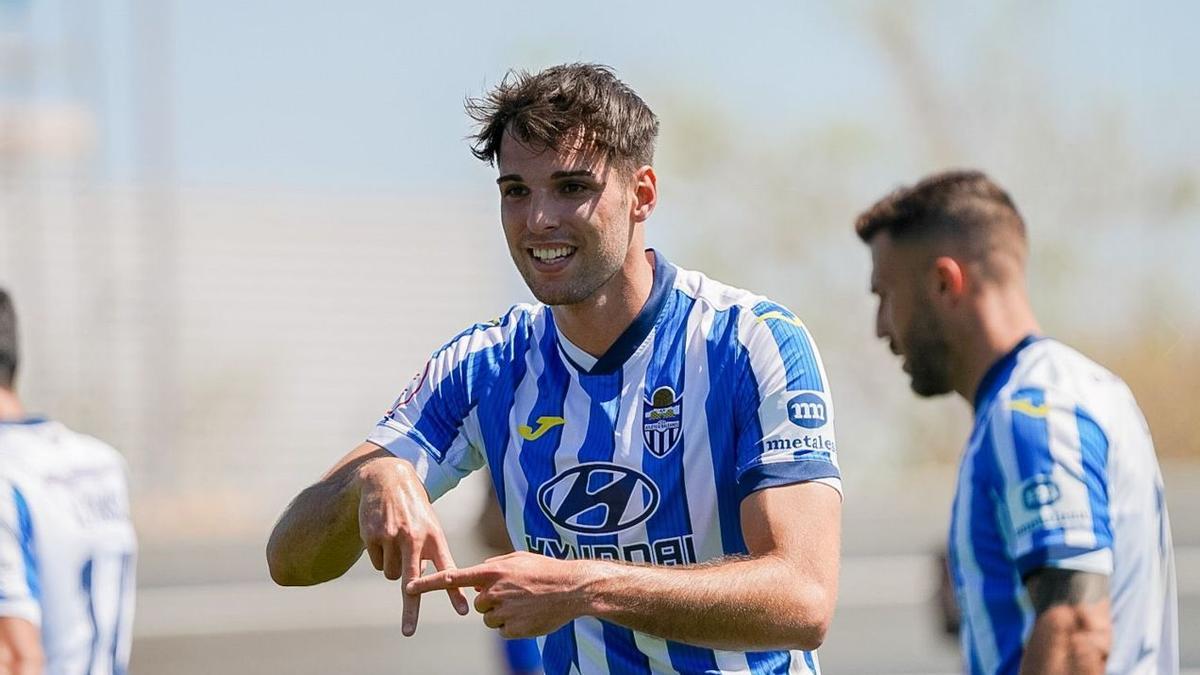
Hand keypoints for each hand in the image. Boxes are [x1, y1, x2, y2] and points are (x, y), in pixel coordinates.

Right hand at [355, 457, 468, 634]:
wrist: (388, 480)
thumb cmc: (414, 509)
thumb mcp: (429, 526)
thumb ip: (430, 554)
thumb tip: (422, 585)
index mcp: (434, 537)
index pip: (447, 569)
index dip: (454, 592)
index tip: (463, 611)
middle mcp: (414, 539)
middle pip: (413, 583)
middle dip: (411, 609)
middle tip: (409, 632)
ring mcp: (392, 538)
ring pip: (391, 575)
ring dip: (393, 566)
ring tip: (397, 542)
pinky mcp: (373, 537)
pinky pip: (376, 564)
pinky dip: (379, 556)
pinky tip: (383, 535)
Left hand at [407, 551, 592, 637]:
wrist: (572, 589)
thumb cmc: (545, 570)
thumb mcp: (517, 558)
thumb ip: (494, 564)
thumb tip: (478, 570)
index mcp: (492, 571)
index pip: (453, 577)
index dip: (429, 583)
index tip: (408, 587)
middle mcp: (493, 591)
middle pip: (477, 603)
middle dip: (489, 600)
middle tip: (514, 594)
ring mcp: (503, 611)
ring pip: (489, 618)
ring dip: (502, 614)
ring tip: (524, 603)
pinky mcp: (513, 629)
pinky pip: (502, 630)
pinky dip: (512, 625)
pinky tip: (528, 615)